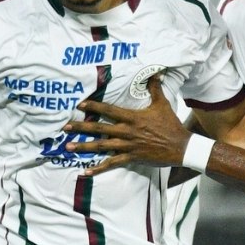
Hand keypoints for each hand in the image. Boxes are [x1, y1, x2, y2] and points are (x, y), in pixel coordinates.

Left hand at [65, 77, 192, 174]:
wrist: (180, 146)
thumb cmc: (170, 124)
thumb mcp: (162, 104)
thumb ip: (155, 89)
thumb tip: (155, 72)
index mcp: (132, 117)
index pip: (109, 110)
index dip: (94, 107)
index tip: (79, 105)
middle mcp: (127, 131)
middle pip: (99, 129)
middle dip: (81, 127)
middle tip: (65, 127)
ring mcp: (128, 146)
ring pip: (101, 146)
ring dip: (84, 147)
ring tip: (68, 147)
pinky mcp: (131, 158)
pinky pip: (111, 163)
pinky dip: (98, 168)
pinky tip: (86, 171)